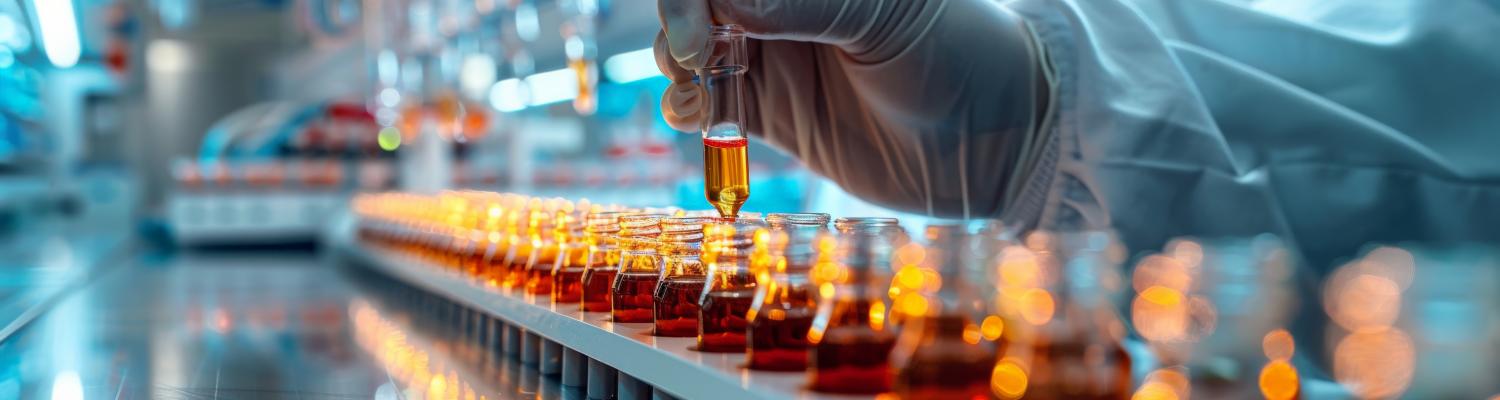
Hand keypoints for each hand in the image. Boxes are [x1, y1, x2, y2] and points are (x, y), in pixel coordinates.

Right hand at [656, 0, 1048, 217]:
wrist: (995, 142)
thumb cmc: (961, 54)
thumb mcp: (887, 15)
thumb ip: (807, 2)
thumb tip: (725, 1)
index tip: (705, 15)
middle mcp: (787, 4)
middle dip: (682, 18)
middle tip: (697, 54)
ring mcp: (774, 53)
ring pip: (690, 44)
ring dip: (676, 60)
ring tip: (696, 86)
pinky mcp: (770, 112)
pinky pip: (702, 102)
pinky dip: (684, 106)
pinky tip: (694, 115)